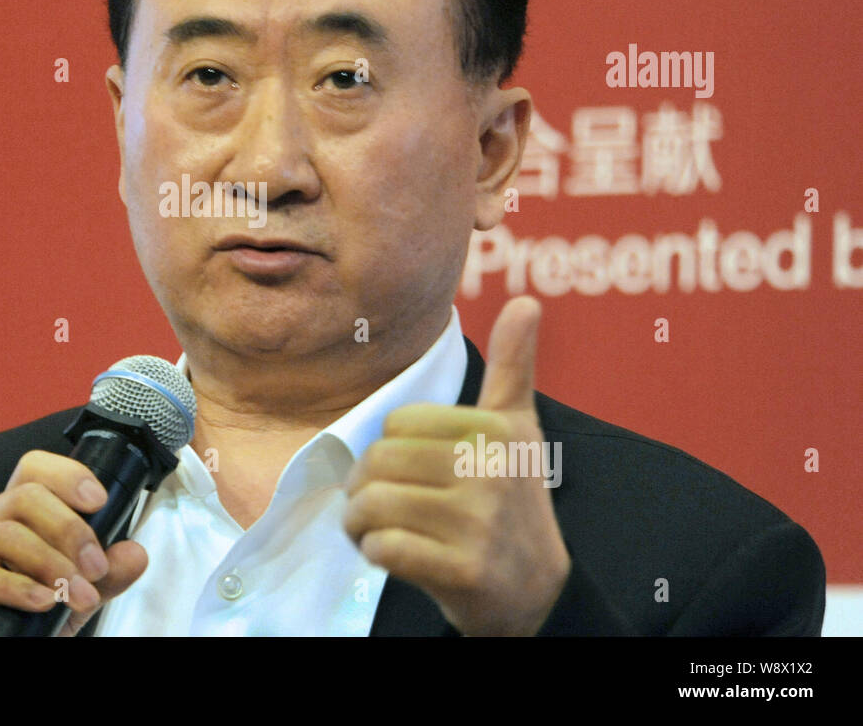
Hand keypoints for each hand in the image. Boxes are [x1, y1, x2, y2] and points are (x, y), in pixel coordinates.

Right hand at [0, 450, 147, 635]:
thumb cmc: (11, 625)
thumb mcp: (69, 600)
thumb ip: (103, 578)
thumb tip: (135, 553)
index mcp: (8, 515)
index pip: (34, 470)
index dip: (68, 475)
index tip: (100, 502)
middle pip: (25, 495)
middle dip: (71, 529)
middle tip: (96, 568)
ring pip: (6, 531)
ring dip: (52, 563)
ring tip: (79, 595)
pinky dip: (17, 587)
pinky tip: (43, 602)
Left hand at [343, 296, 570, 635]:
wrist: (538, 595)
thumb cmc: (513, 505)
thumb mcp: (518, 432)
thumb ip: (514, 368)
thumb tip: (525, 303)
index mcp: (498, 430)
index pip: (397, 424)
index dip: (388, 451)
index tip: (405, 474)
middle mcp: (492, 471)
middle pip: (378, 462)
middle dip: (363, 490)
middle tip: (377, 508)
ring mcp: (480, 523)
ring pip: (373, 504)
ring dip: (361, 524)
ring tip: (378, 532)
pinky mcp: (464, 571)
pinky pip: (383, 548)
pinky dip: (375, 554)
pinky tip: (394, 558)